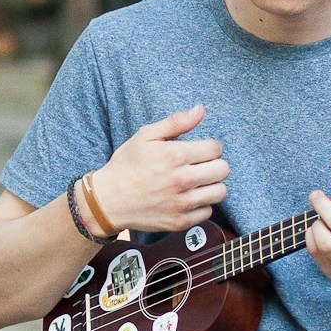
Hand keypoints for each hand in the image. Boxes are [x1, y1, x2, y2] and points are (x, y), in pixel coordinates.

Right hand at [92, 104, 229, 235]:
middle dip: (214, 164)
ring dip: (211, 185)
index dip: (210, 147)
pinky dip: (201, 205)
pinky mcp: (180, 221)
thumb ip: (176, 122)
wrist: (108, 201)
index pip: (215, 148)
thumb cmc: (126, 165)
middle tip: (200, 165)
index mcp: (175, 156)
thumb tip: (200, 109)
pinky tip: (188, 198)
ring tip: (197, 182)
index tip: (200, 150)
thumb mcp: (145, 136)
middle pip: (223, 170)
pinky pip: (208, 212)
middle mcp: (182, 180)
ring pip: (220, 192)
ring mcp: (182, 203)